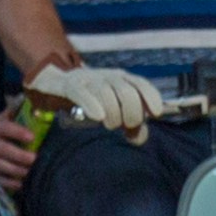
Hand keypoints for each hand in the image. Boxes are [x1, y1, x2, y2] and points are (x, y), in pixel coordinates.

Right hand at [0, 109, 36, 190]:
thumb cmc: (2, 131)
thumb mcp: (8, 119)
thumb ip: (21, 115)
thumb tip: (38, 113)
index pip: (4, 127)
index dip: (17, 132)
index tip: (32, 137)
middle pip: (1, 148)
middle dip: (18, 155)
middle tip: (33, 159)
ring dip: (13, 170)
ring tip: (28, 172)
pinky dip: (6, 182)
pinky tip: (19, 184)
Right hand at [27, 59, 166, 138]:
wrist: (59, 81)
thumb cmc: (93, 97)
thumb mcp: (115, 109)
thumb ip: (130, 125)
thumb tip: (139, 139)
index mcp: (123, 79)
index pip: (141, 83)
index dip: (151, 97)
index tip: (156, 113)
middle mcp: (109, 76)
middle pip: (126, 92)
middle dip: (131, 112)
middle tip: (126, 126)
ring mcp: (89, 79)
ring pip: (106, 93)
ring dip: (113, 114)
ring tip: (110, 124)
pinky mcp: (71, 85)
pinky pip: (82, 93)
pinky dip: (92, 104)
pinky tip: (98, 117)